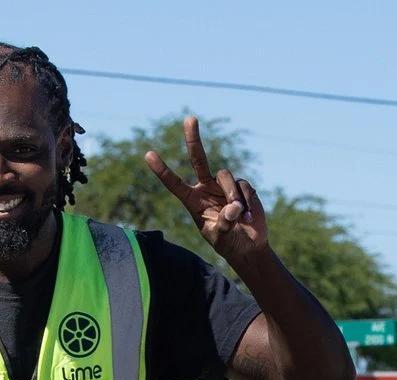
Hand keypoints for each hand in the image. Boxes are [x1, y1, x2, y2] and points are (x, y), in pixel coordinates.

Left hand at [144, 116, 268, 267]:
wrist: (248, 244)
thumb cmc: (228, 242)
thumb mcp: (221, 237)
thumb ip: (224, 224)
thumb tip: (233, 207)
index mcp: (193, 200)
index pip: (175, 183)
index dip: (162, 170)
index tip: (148, 154)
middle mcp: (206, 187)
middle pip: (198, 159)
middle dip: (194, 139)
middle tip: (190, 118)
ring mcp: (224, 185)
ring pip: (226, 176)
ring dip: (232, 195)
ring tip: (239, 217)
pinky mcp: (242, 186)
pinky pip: (243, 186)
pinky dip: (246, 202)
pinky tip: (247, 218)